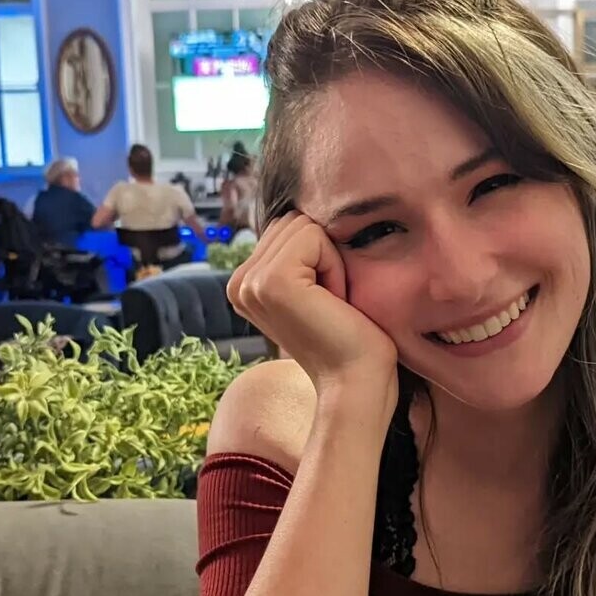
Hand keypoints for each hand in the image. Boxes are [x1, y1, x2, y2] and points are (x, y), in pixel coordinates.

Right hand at [228, 212, 397, 398]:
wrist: (356, 383)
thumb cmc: (350, 339)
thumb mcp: (316, 288)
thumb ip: (299, 255)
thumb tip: (304, 213)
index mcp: (244, 284)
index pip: (287, 226)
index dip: (320, 256)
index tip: (326, 302)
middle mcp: (239, 283)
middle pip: (293, 220)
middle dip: (324, 254)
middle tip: (331, 304)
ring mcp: (250, 283)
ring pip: (304, 225)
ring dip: (331, 261)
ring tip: (332, 304)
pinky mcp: (271, 282)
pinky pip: (314, 236)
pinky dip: (335, 266)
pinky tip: (334, 302)